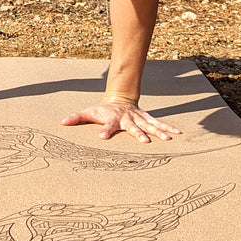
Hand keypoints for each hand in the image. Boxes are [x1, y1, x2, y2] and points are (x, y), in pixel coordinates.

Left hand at [60, 102, 181, 143]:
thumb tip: (62, 122)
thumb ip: (76, 117)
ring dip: (159, 131)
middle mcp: (127, 119)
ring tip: (169, 138)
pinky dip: (168, 127)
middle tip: (145, 142)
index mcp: (112, 119)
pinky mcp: (147, 119)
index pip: (107, 125)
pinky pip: (158, 123)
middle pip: (133, 127)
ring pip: (150, 125)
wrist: (119, 98)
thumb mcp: (89, 112)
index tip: (102, 137)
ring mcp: (139, 118)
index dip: (105, 131)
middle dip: (139, 134)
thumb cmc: (103, 109)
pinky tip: (178, 133)